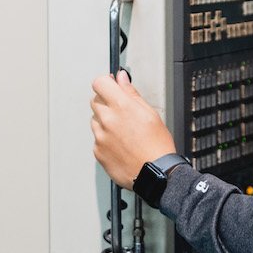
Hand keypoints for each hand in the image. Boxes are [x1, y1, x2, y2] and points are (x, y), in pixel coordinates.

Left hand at [90, 71, 176, 188]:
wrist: (155, 173)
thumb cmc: (157, 145)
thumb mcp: (150, 113)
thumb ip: (131, 93)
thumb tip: (121, 78)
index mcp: (122, 106)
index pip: (99, 83)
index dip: (107, 82)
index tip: (112, 86)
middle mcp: (107, 120)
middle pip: (95, 100)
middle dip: (106, 101)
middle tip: (122, 110)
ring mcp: (100, 136)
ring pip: (95, 119)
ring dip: (105, 120)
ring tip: (124, 131)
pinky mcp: (97, 151)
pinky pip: (97, 138)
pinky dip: (106, 138)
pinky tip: (121, 143)